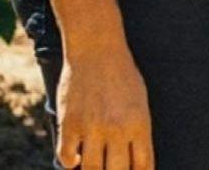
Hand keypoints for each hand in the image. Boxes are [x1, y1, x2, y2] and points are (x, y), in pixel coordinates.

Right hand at [55, 45, 152, 167]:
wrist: (96, 50)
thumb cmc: (122, 76)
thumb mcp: (140, 102)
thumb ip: (138, 131)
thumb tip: (138, 161)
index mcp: (139, 124)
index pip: (143, 166)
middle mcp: (116, 129)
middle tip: (111, 167)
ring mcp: (91, 127)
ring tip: (96, 164)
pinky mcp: (69, 124)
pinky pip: (66, 158)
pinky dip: (71, 162)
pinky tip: (77, 156)